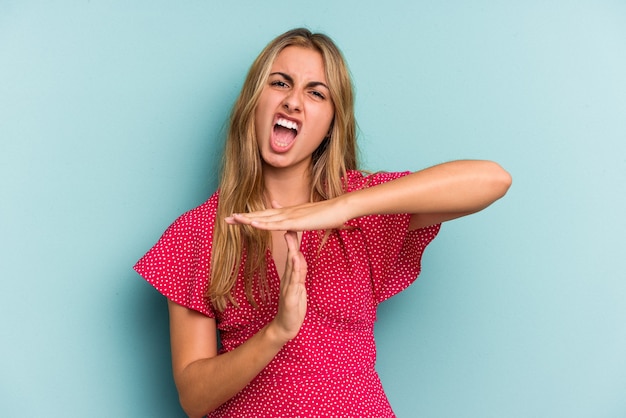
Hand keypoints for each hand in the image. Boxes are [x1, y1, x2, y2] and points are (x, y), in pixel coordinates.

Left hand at [224, 198, 350, 231]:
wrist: (340, 208)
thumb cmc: (328, 214)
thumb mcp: (310, 218)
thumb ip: (300, 219)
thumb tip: (295, 222)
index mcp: (289, 212)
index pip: (266, 214)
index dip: (251, 216)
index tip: (237, 218)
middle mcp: (286, 211)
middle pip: (261, 214)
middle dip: (243, 217)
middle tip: (225, 218)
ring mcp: (290, 215)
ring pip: (265, 217)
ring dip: (248, 218)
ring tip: (232, 219)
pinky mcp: (295, 221)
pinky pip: (276, 224)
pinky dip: (262, 223)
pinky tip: (251, 223)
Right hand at [269, 231, 307, 342]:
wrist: (286, 327)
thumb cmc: (293, 307)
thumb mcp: (299, 287)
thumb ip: (299, 272)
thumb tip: (300, 257)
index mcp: (291, 275)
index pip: (293, 254)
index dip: (293, 240)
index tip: (292, 225)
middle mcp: (288, 278)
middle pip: (290, 255)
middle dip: (290, 240)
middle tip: (288, 223)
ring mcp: (288, 286)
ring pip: (290, 265)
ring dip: (291, 250)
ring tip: (291, 236)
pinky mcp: (289, 296)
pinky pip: (293, 280)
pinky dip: (295, 269)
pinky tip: (296, 259)